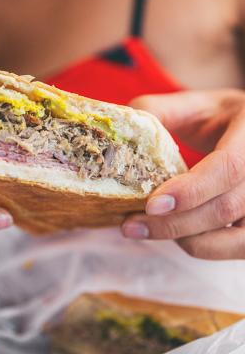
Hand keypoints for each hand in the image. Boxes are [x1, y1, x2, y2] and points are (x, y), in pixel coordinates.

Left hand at [122, 88, 244, 259]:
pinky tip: (175, 235)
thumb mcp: (190, 105)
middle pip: (226, 207)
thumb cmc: (216, 117)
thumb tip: (120, 136)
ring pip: (234, 238)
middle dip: (174, 223)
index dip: (191, 190)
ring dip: (185, 239)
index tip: (151, 205)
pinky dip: (204, 247)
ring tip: (144, 230)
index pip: (229, 167)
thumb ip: (156, 113)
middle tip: (130, 226)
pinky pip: (237, 248)